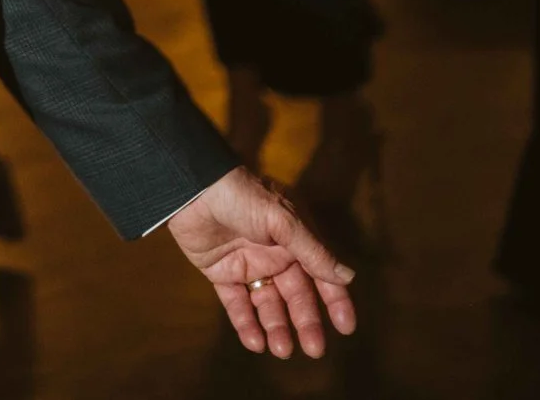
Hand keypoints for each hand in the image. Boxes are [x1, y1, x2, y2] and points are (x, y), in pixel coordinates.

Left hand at [168, 167, 358, 358]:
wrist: (192, 188)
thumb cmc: (242, 196)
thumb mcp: (283, 221)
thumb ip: (313, 251)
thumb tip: (347, 277)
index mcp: (294, 240)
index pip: (321, 275)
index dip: (335, 301)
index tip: (345, 328)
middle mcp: (274, 254)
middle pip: (295, 295)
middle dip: (305, 322)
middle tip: (314, 349)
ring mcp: (248, 264)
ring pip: (267, 303)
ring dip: (276, 327)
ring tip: (281, 350)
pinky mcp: (221, 272)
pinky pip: (236, 303)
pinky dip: (245, 323)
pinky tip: (254, 342)